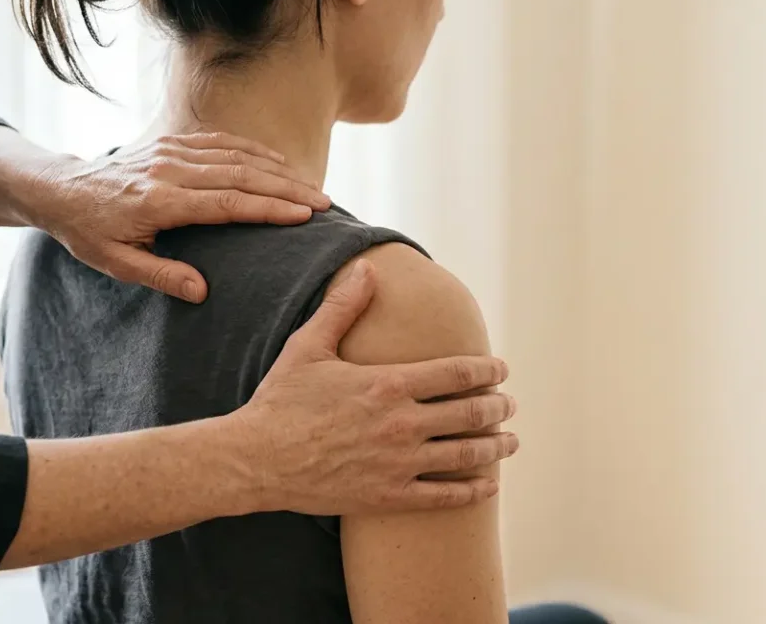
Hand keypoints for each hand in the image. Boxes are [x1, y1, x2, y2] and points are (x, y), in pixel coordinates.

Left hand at [30, 133, 330, 302]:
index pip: (226, 202)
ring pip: (235, 155)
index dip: (268, 208)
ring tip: (310, 187)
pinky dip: (254, 152)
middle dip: (286, 188)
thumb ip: (161, 275)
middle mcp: (168, 170)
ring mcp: (170, 151)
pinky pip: (220, 142)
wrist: (61, 190)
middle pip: (240, 175)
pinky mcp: (171, 141)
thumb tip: (202, 292)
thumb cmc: (88, 232)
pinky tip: (278, 165)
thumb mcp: (116, 264)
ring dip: (277, 170)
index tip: (303, 216)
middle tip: (323, 203)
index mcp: (158, 202)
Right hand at [232, 260, 520, 514]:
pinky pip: (443, 495)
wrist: (255, 460)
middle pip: (471, 413)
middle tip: (509, 405)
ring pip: (466, 455)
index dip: (488, 370)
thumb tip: (366, 268)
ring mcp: (398, 463)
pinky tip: (487, 485)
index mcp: (388, 383)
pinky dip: (472, 490)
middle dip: (498, 407)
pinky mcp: (389, 496)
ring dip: (495, 447)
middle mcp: (402, 424)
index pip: (458, 373)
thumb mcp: (309, 346)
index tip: (501, 370)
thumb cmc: (281, 401)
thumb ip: (343, 307)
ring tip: (509, 442)